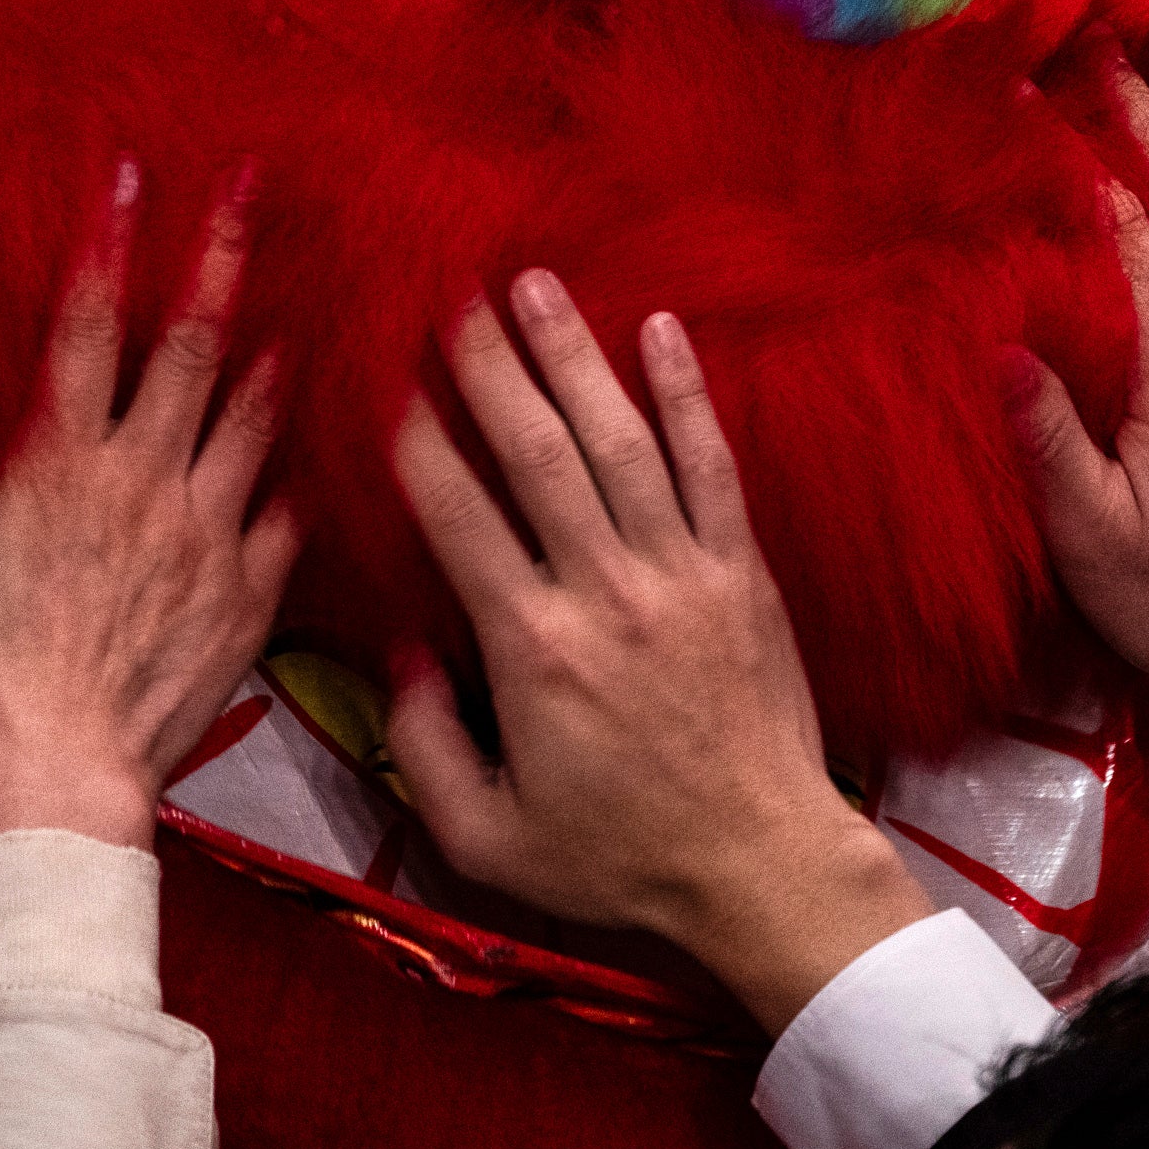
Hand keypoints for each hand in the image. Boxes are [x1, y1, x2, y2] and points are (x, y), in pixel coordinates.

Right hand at [0, 164, 301, 852]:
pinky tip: (297, 455)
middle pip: (193, 345)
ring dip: (270, 358)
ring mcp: (209, 532)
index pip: (88, 322)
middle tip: (250, 185)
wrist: (59, 774)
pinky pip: (283, 515)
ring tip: (287, 313)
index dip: (110, 239)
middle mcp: (148, 478)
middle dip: (220, 254)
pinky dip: (290, 475)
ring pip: (254, 420)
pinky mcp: (249, 591)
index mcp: (64, 460)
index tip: (130, 168)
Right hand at [387, 273, 934, 1033]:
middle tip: (455, 296)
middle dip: (491, 367)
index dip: (420, 440)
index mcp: (532, 649)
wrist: (758, 864)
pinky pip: (712, 465)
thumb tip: (399, 654)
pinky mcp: (742, 573)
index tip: (390, 377)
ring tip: (534, 285)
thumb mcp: (486, 837)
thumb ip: (423, 747)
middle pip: (536, 454)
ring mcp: (682, 573)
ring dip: (574, 355)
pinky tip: (660, 329)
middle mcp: (606, 591)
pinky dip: (686, 394)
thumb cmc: (618, 859)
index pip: (460, 517)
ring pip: (620, 441)